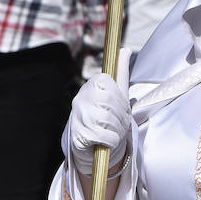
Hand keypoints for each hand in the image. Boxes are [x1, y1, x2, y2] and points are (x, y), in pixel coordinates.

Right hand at [65, 48, 131, 174]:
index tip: (120, 105)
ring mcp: (77, 117)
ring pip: (106, 118)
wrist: (95, 149)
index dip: (118, 95)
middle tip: (118, 122)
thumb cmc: (109, 119)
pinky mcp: (77, 136)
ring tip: (112, 131)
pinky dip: (111, 141)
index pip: (107, 81)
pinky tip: (106, 141)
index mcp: (91, 87)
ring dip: (116, 129)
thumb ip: (121, 74)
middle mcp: (80, 99)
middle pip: (109, 100)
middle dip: (120, 115)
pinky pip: (103, 136)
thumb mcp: (119, 95)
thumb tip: (124, 50)